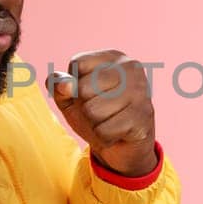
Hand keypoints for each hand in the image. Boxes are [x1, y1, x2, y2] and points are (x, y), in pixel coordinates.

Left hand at [47, 49, 158, 176]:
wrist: (123, 145)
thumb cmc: (95, 114)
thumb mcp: (70, 98)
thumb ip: (59, 86)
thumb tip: (65, 85)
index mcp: (113, 57)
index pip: (77, 64)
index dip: (74, 85)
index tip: (90, 92)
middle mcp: (130, 68)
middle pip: (84, 88)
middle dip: (84, 106)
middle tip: (100, 111)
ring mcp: (140, 91)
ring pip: (92, 112)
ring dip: (93, 124)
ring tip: (108, 122)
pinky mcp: (143, 117)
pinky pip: (104, 131)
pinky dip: (103, 137)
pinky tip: (116, 133)